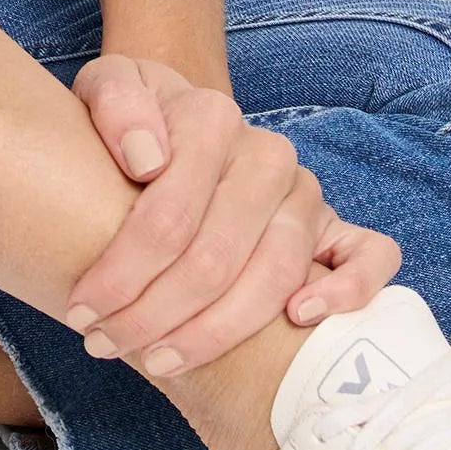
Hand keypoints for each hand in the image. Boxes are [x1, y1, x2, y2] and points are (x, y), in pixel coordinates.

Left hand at [69, 52, 401, 377]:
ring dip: (215, 331)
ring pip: (277, 274)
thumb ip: (115, 106)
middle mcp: (267, 155)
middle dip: (154, 315)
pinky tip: (298, 319)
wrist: (179, 122)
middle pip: (216, 258)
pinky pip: (370, 257)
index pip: (167, 214)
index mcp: (213, 118)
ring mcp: (306, 193)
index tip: (81, 311)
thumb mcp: (106, 90)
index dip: (120, 273)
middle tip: (106, 344)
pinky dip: (346, 290)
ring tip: (160, 359)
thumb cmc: (136, 122)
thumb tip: (147, 159)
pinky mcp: (335, 227)